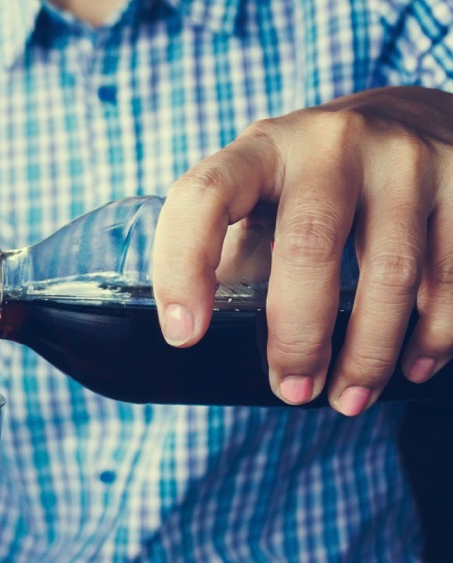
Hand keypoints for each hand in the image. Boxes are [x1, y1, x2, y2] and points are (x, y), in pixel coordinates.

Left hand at [151, 86, 452, 414]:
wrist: (407, 117)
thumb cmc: (309, 182)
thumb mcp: (259, 196)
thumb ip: (232, 252)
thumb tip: (200, 342)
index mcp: (261, 148)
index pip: (205, 197)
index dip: (184, 266)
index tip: (184, 336)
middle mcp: (332, 143)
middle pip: (309, 247)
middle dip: (298, 336)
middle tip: (291, 389)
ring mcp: (405, 157)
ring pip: (391, 270)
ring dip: (368, 351)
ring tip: (348, 397)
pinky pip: (452, 272)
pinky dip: (435, 332)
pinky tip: (413, 367)